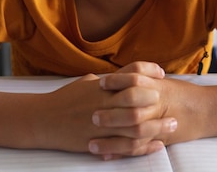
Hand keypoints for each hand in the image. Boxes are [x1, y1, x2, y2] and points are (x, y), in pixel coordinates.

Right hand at [34, 63, 176, 157]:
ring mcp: (102, 123)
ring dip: (157, 126)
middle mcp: (104, 102)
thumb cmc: (64, 99)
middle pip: (138, 98)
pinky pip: (125, 145)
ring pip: (136, 124)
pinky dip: (143, 146)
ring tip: (172, 126)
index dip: (149, 71)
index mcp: (102, 85)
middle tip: (174, 105)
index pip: (131, 72)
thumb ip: (107, 81)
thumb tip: (124, 77)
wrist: (43, 119)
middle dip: (159, 101)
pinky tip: (156, 145)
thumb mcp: (86, 83)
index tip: (162, 74)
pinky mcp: (98, 141)